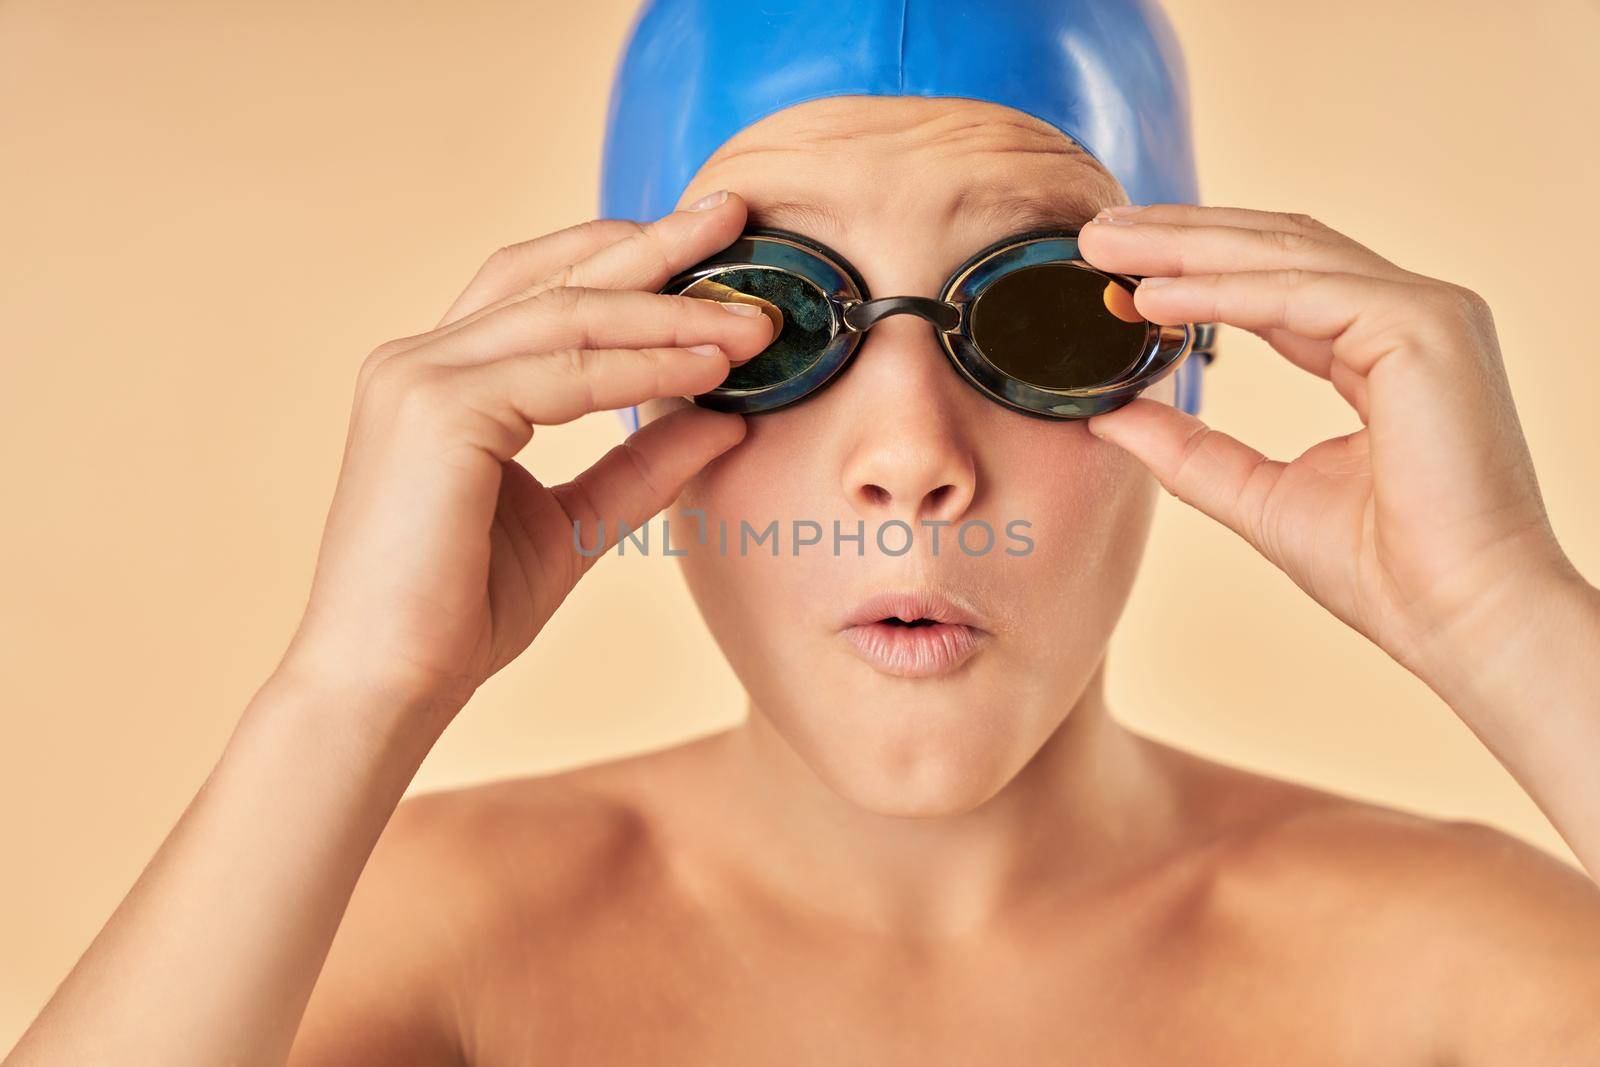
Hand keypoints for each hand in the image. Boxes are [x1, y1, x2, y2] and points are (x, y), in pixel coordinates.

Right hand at [280, 192, 771, 718]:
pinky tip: (706, 370)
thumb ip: (641, 466)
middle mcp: (419, 360)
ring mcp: (419, 377)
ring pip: (569, 316)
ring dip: (670, 313)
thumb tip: (727, 421)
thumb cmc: (461, 612)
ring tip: (752, 320)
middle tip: (734, 214)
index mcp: (440, 378)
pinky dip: (644, 368)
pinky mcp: (435, 410)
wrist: (389, 684)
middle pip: (554, 276)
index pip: (540, 289)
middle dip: (654, 243)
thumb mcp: (573, 523)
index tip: (707, 248)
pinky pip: (566, 373)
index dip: (624, 261)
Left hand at [1076, 203, 1581, 682]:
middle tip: (1094, 233)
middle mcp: (1408, 316)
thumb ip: (1188, 449)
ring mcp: (1425, 314)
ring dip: (1186, 247)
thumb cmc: (1383, 570)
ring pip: (1285, 256)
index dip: (1192, 269)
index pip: (1276, 281)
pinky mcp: (1423, 327)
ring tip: (1105, 248)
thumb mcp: (1256, 493)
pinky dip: (1219, 292)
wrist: (1458, 618)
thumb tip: (1108, 415)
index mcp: (1381, 348)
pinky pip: (1299, 293)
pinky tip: (1154, 296)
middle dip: (1178, 236)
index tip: (1114, 268)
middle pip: (1276, 250)